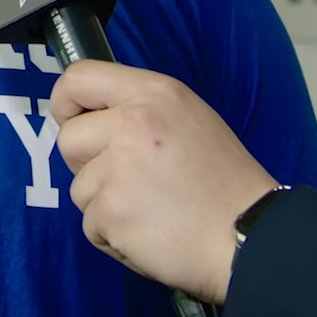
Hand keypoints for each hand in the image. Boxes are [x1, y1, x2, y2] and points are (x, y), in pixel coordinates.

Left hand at [49, 60, 279, 304]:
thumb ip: (140, 111)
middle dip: (87, 163)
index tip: (70, 119)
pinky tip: (150, 234)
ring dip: (105, 205)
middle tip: (128, 180)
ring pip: (79, 187)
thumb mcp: (190, 120)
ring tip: (151, 211)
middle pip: (69, 138)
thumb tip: (93, 116)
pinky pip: (91, 224)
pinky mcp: (111, 212)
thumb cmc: (226, 184)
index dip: (65, 101)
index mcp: (154, 94)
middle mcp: (132, 124)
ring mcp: (118, 169)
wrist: (251, 237)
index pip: (79, 78)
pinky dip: (113, 237)